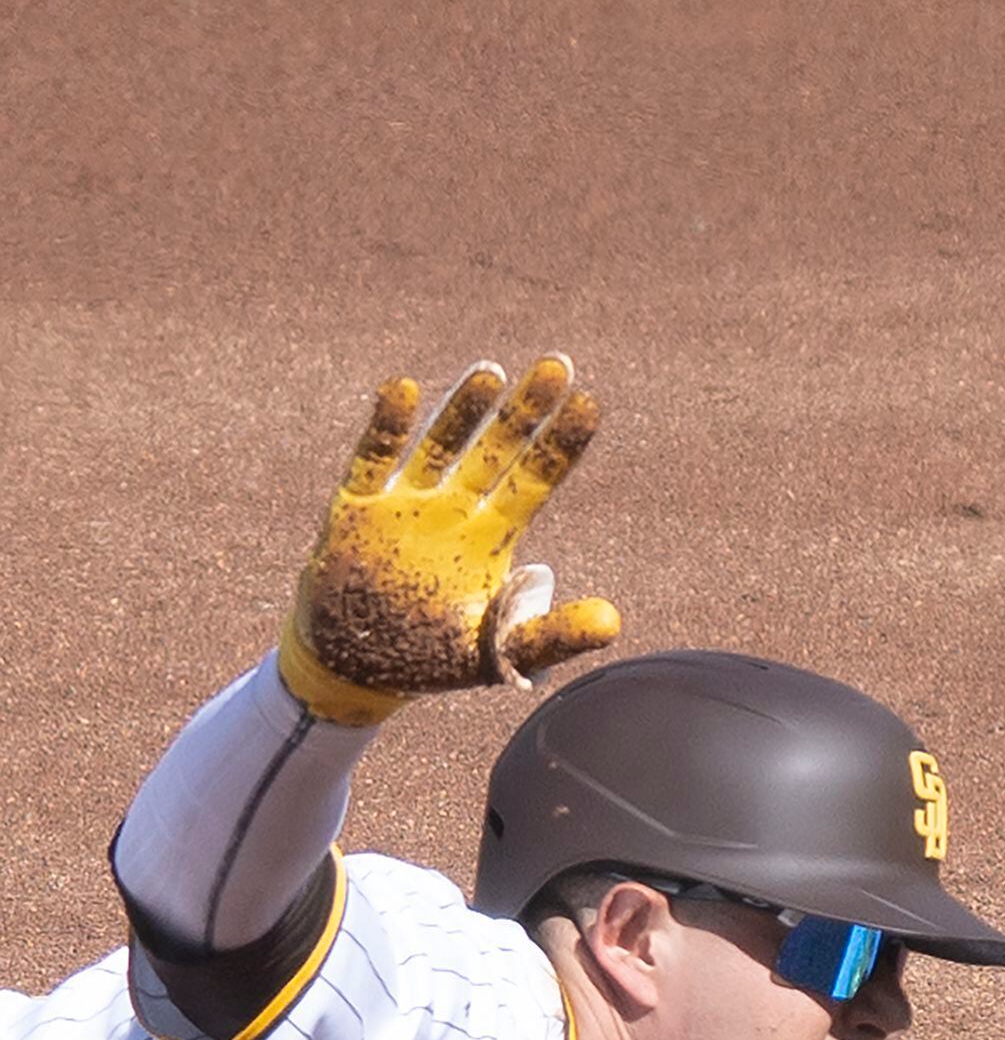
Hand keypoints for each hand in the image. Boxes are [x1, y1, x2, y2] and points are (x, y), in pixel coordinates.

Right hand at [278, 357, 620, 724]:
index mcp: (492, 537)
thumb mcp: (499, 655)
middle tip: (558, 366)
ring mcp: (405, 506)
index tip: (590, 403)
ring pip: (440, 446)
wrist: (356, 673)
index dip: (561, 445)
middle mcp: (454, 511)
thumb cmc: (432, 661)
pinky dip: (386, 427)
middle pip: (497, 450)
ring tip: (493, 372)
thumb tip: (614, 621)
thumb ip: (553, 635)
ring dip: (463, 410)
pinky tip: (403, 388)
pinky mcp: (355, 511)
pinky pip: (371, 460)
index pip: (536, 480)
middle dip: (526, 412)